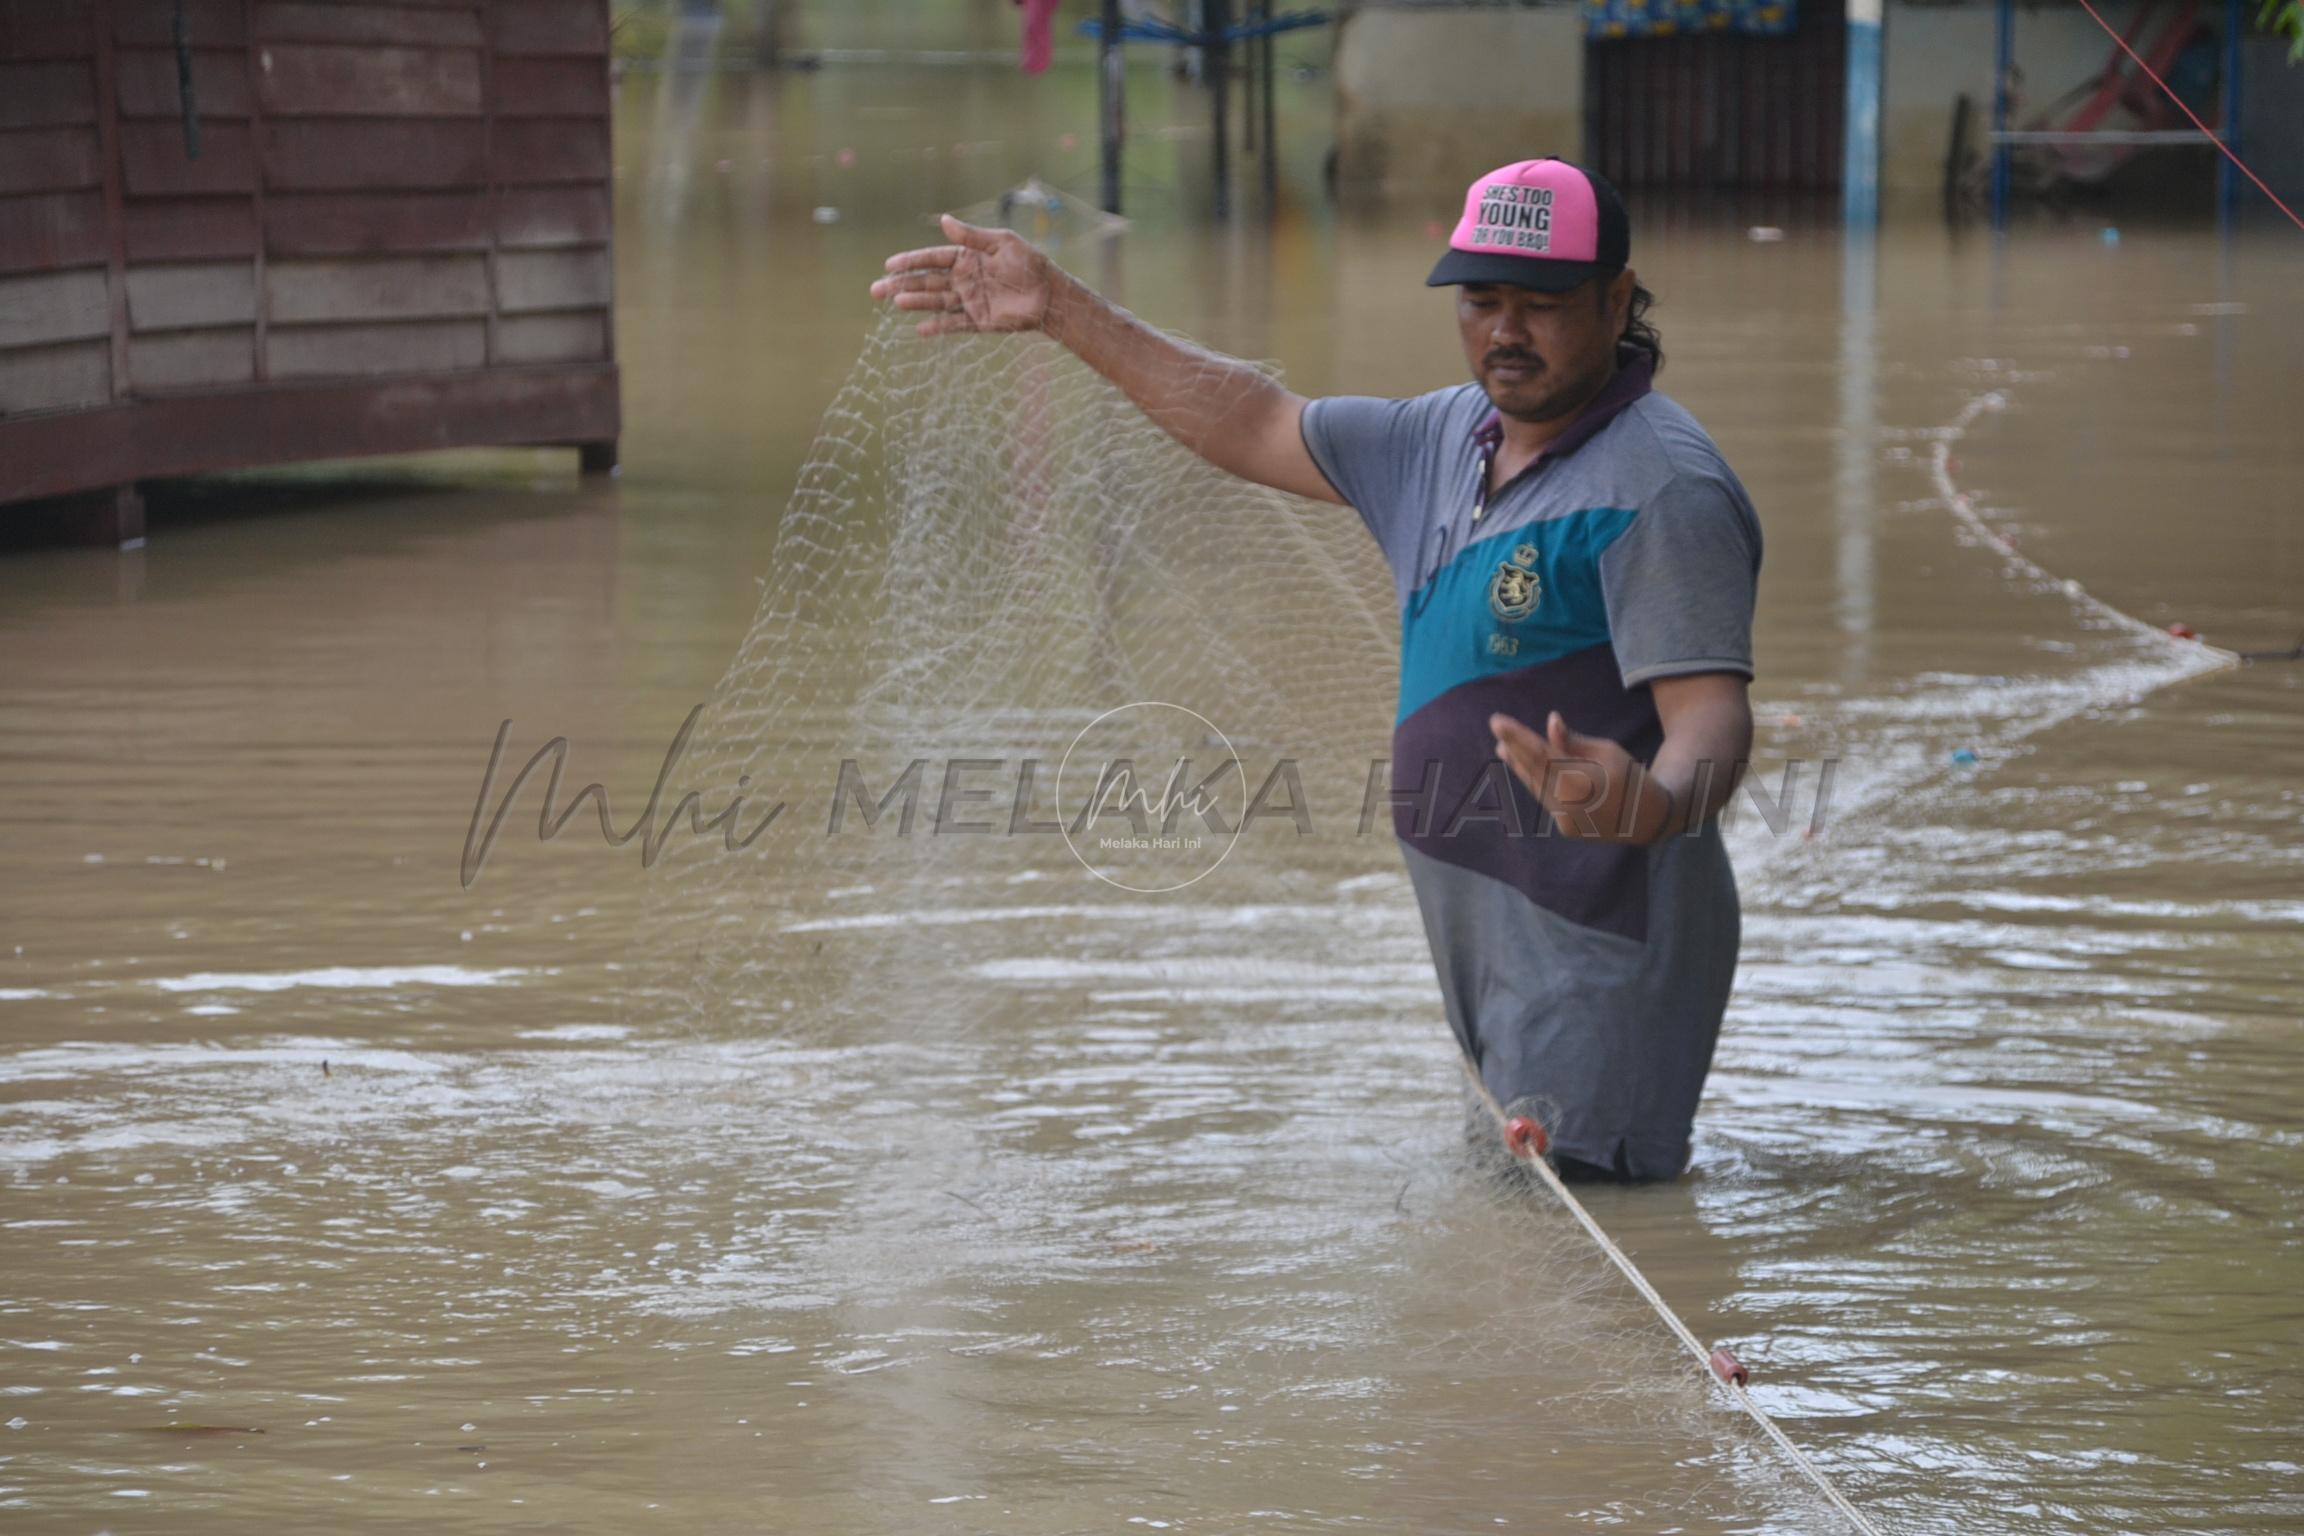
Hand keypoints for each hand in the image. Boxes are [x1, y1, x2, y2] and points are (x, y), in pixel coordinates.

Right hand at [867, 214, 1055, 337]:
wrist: (1051, 294)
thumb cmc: (1030, 264)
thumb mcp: (1002, 243)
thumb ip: (972, 237)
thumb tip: (943, 220)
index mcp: (967, 258)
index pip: (932, 259)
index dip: (911, 261)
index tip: (889, 265)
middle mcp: (963, 280)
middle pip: (927, 281)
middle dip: (902, 284)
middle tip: (876, 289)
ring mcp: (969, 301)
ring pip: (936, 302)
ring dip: (916, 302)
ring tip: (896, 302)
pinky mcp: (978, 321)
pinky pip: (954, 324)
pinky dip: (938, 327)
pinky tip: (919, 330)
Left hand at [1488, 710, 1671, 842]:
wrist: (1647, 818)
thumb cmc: (1628, 776)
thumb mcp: (1606, 751)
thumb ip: (1573, 742)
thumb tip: (1550, 722)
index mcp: (1580, 780)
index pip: (1540, 754)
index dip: (1517, 736)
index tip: (1497, 721)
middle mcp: (1567, 803)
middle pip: (1532, 770)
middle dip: (1513, 747)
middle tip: (1496, 727)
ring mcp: (1564, 818)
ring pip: (1535, 786)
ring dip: (1518, 765)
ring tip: (1503, 747)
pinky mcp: (1565, 827)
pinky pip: (1546, 798)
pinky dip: (1535, 781)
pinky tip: (1523, 766)